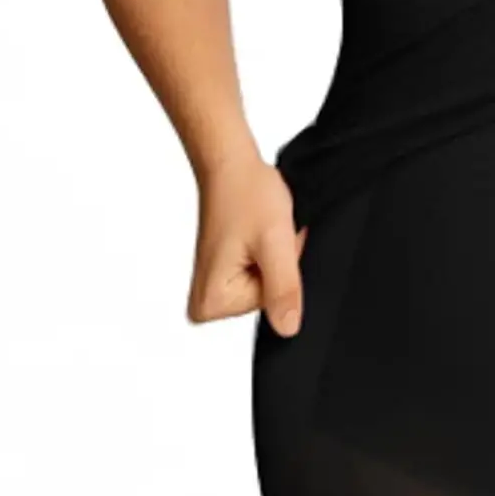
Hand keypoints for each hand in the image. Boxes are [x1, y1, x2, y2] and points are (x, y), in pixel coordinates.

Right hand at [187, 150, 306, 334]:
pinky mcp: (222, 278)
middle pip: (268, 299)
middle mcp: (206, 304)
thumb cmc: (246, 193)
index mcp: (211, 304)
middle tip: (267, 235)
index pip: (272, 305)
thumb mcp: (275, 242)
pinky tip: (257, 236)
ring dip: (275, 258)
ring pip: (268, 287)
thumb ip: (283, 287)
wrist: (231, 166)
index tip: (269, 242)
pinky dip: (268, 255)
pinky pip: (261, 276)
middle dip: (279, 264)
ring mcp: (214, 291)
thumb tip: (288, 329)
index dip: (283, 270)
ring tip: (260, 233)